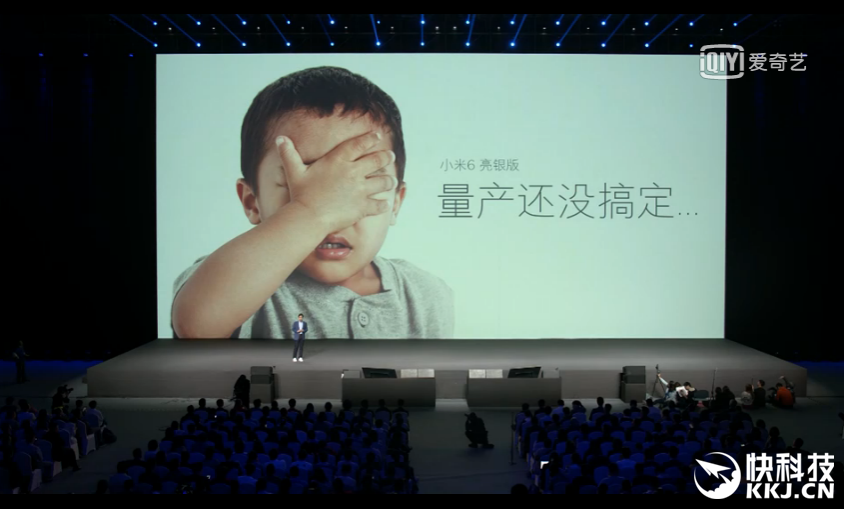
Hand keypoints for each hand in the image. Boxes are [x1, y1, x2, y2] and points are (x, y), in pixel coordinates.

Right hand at [276, 132, 397, 233]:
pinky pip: (380, 204)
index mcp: (338, 160)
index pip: (359, 144)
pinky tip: (385, 204)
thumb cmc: (300, 194)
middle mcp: (353, 172)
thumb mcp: (294, 171)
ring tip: (392, 180)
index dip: (370, 138)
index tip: (377, 136)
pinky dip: (384, 204)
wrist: (308, 217)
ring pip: (383, 181)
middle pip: (377, 160)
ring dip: (389, 180)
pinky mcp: (363, 206)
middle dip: (386, 157)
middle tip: (390, 156)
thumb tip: (280, 138)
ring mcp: (360, 189)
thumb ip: (288, 154)